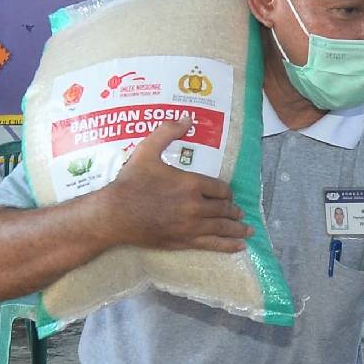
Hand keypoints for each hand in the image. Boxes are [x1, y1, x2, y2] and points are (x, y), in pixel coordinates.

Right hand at [104, 118, 250, 251]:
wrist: (115, 214)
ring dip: (237, 228)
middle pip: (224, 208)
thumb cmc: (131, 182)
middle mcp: (196, 206)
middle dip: (233, 210)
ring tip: (248, 229)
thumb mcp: (147, 151)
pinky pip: (213, 245)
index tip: (227, 194)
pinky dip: (228, 245)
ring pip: (222, 227)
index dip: (227, 192)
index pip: (221, 189)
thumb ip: (167, 132)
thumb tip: (186, 118)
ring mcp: (192, 226)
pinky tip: (239, 246)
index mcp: (191, 184)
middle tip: (240, 212)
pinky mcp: (185, 242)